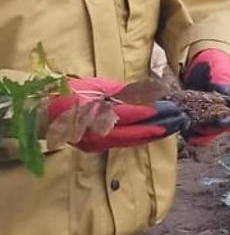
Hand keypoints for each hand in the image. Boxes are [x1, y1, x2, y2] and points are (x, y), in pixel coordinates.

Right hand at [45, 77, 187, 152]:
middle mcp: (97, 133)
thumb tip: (152, 95)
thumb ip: (124, 93)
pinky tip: (155, 133)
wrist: (42, 114)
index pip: (132, 116)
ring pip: (132, 140)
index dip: (154, 113)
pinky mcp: (96, 147)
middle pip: (136, 131)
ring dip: (155, 134)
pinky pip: (124, 143)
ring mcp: (96, 143)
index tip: (173, 108)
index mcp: (96, 115)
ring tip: (175, 126)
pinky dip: (141, 138)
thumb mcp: (99, 87)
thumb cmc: (71, 95)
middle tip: (182, 119)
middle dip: (161, 126)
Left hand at [182, 49, 229, 144]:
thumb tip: (222, 97)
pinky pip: (206, 132)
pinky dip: (196, 133)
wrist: (204, 60)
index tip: (213, 121)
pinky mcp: (211, 118)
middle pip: (228, 127)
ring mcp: (225, 115)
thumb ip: (221, 82)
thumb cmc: (216, 62)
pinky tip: (187, 131)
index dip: (228, 120)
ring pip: (216, 132)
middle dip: (212, 128)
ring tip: (188, 129)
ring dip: (202, 133)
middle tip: (196, 125)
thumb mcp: (220, 68)